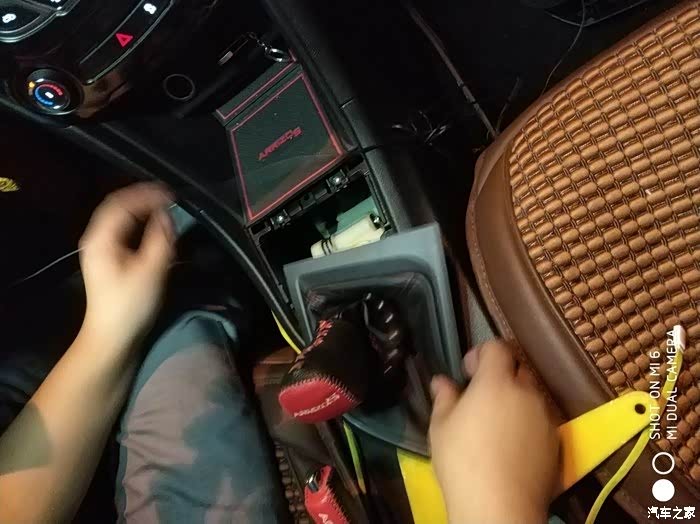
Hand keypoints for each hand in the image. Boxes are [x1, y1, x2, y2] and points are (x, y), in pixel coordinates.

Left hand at [79, 183, 174, 351]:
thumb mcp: (151, 271)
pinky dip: (140, 225)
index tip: (172, 195)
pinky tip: (155, 230)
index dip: (147, 195)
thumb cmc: (130, 305)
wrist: (111, 338)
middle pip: (118, 208)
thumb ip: (161, 239)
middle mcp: (97, 239)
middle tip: (170, 199)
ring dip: (143, 211)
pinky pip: (124, 232)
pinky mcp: (109, 260)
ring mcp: (101, 250)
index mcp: (102, 238)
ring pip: (121, 219)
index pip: (123, 204)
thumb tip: (166, 216)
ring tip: (165, 210)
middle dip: (144, 199)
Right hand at [429, 340, 558, 523]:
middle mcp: (527, 393)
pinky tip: (512, 446)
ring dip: (515, 400)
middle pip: (518, 368)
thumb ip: (444, 397)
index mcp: (497, 382)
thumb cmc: (462, 461)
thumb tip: (442, 381)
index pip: (496, 347)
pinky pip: (541, 421)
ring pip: (531, 396)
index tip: (467, 372)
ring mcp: (546, 418)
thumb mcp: (440, 426)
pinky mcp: (556, 443)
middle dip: (500, 375)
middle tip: (480, 397)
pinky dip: (527, 424)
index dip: (481, 353)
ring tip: (496, 424)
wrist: (500, 508)